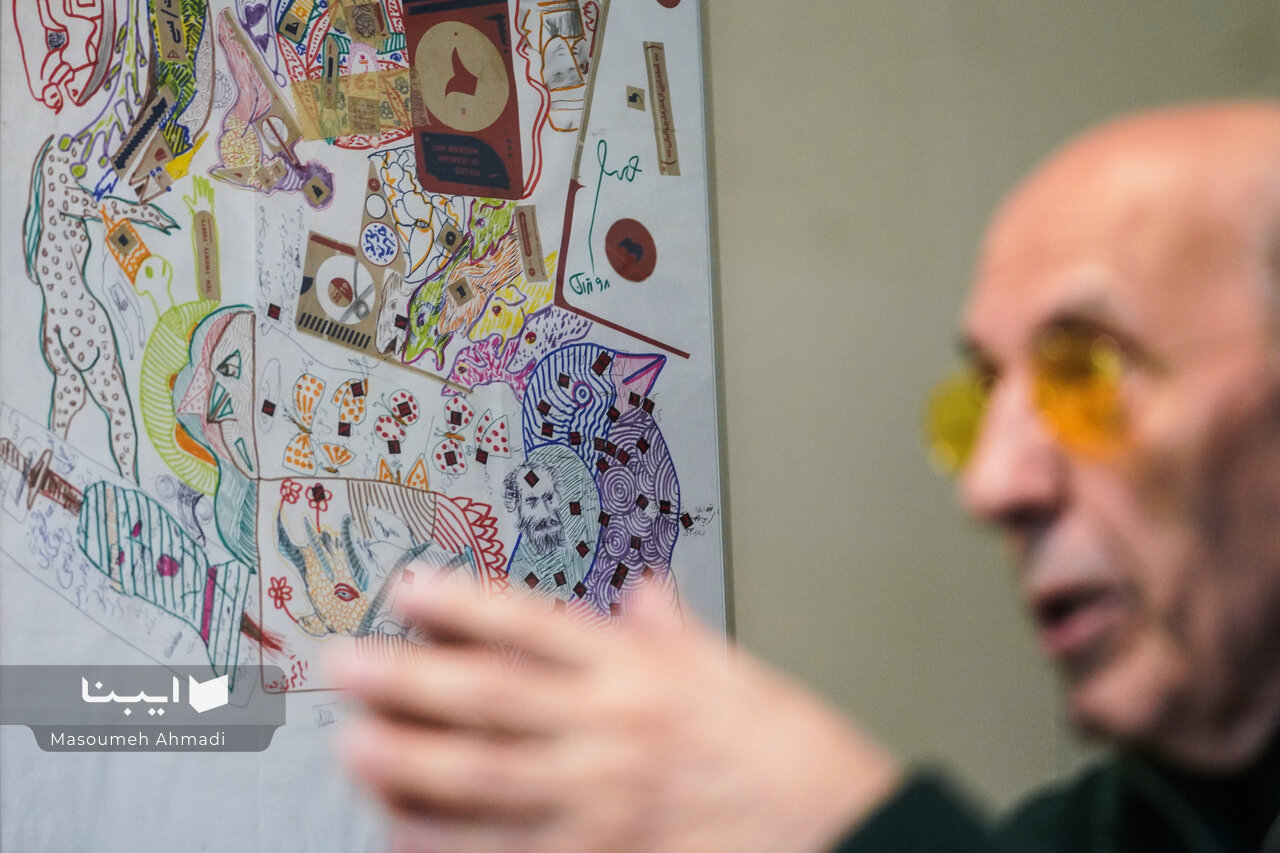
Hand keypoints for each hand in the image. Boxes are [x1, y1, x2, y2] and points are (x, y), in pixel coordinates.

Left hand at [329, 580, 902, 852]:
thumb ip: (676, 634)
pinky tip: (411, 838)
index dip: (463, 604)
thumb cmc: (791, 752)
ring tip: (355, 750)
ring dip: (412, 766)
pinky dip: (457, 849)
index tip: (408, 591)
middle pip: (491, 699)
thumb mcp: (737, 674)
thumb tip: (642, 594)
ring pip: (487, 781)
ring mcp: (607, 801)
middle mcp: (615, 729)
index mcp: (642, 671)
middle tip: (346, 667)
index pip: (535, 626)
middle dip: (409, 681)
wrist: (843, 828)